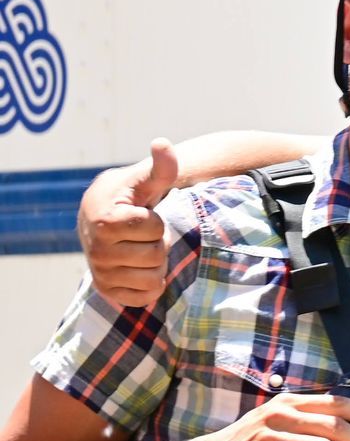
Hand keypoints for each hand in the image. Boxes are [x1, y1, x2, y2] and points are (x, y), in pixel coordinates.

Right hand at [78, 138, 177, 307]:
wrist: (99, 218)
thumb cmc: (126, 196)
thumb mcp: (143, 179)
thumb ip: (159, 167)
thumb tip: (162, 143)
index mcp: (104, 221)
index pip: (154, 228)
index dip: (155, 221)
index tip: (140, 215)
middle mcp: (96, 250)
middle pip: (156, 255)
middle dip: (157, 242)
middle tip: (141, 235)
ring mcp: (100, 273)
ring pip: (154, 278)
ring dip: (156, 264)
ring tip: (139, 248)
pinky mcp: (107, 291)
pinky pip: (146, 297)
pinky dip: (150, 284)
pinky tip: (138, 268)